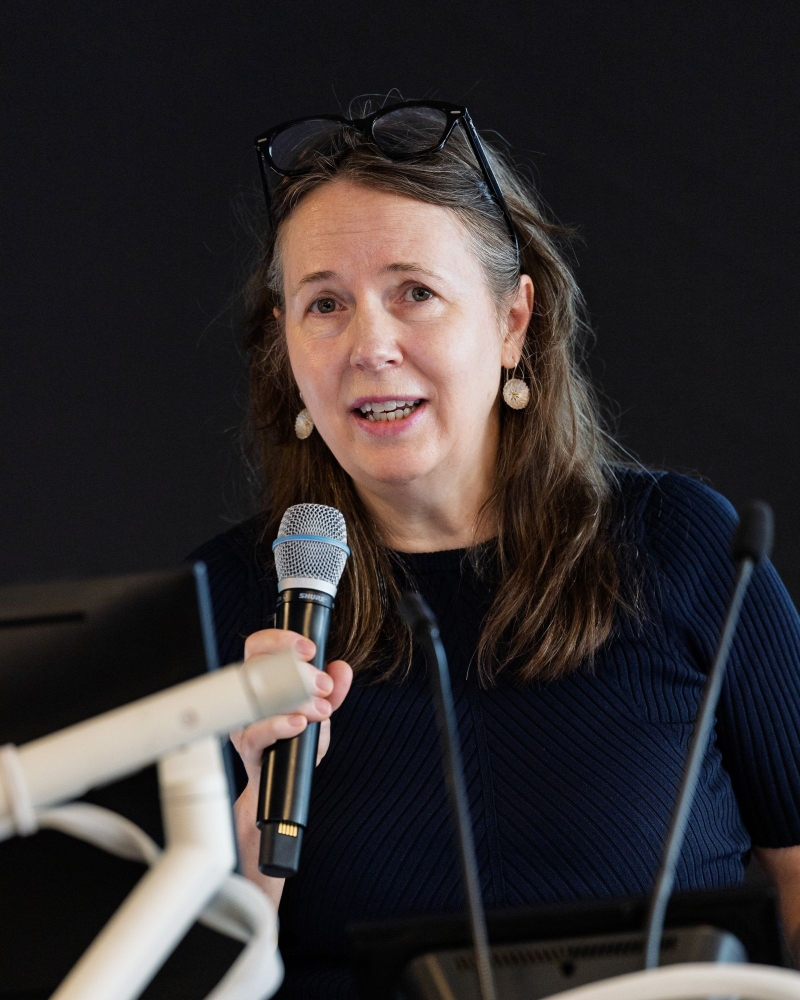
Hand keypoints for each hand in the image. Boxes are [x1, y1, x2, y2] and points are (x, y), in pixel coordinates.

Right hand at [230, 628, 352, 909]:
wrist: (282, 791)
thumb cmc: (295, 745)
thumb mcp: (320, 714)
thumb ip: (333, 691)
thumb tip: (343, 668)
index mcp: (263, 681)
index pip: (260, 645)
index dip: (282, 640)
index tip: (311, 649)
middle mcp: (249, 698)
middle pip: (258, 665)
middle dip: (296, 670)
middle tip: (323, 685)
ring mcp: (245, 723)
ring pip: (260, 697)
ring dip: (296, 699)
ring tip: (321, 709)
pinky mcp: (248, 749)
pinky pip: (257, 732)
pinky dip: (280, 725)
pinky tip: (300, 724)